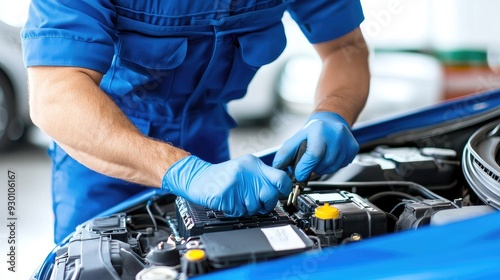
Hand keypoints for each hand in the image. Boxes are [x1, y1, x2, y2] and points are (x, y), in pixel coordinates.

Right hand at [162, 155, 291, 215]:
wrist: (197, 178)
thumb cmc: (222, 177)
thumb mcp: (244, 170)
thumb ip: (262, 178)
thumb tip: (280, 191)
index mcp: (254, 164)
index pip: (281, 178)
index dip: (283, 190)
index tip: (279, 195)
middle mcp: (247, 171)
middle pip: (270, 196)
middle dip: (264, 205)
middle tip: (256, 203)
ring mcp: (236, 183)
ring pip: (254, 206)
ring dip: (247, 209)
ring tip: (237, 200)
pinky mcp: (226, 194)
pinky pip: (239, 211)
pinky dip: (234, 211)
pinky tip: (229, 202)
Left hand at [273, 112, 358, 181]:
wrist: (332, 120)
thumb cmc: (315, 129)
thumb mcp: (297, 137)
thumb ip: (285, 153)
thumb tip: (278, 167)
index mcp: (320, 130)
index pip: (314, 155)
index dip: (305, 168)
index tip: (299, 175)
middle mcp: (336, 135)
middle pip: (323, 164)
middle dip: (312, 169)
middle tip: (308, 164)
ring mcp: (346, 142)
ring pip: (332, 168)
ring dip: (322, 168)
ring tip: (319, 158)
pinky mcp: (353, 149)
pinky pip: (340, 166)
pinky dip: (332, 166)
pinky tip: (328, 156)